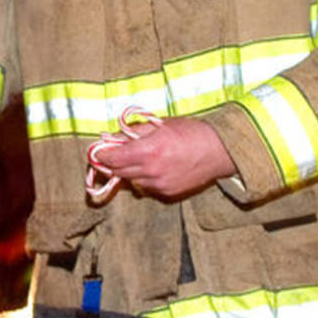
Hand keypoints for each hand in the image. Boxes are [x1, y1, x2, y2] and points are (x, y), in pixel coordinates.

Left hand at [87, 116, 235, 200]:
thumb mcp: (160, 124)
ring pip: (131, 180)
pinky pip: (145, 186)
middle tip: (108, 154)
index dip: (101, 154)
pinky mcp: (166, 193)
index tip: (97, 150)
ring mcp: (158, 185)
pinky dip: (143, 178)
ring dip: (127, 170)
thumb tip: (112, 136)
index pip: (113, 158)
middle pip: (118, 171)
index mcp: (148, 150)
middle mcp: (150, 171)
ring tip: (134, 158)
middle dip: (111, 163)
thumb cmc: (191, 132)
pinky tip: (151, 167)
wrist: (219, 151)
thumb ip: (134, 131)